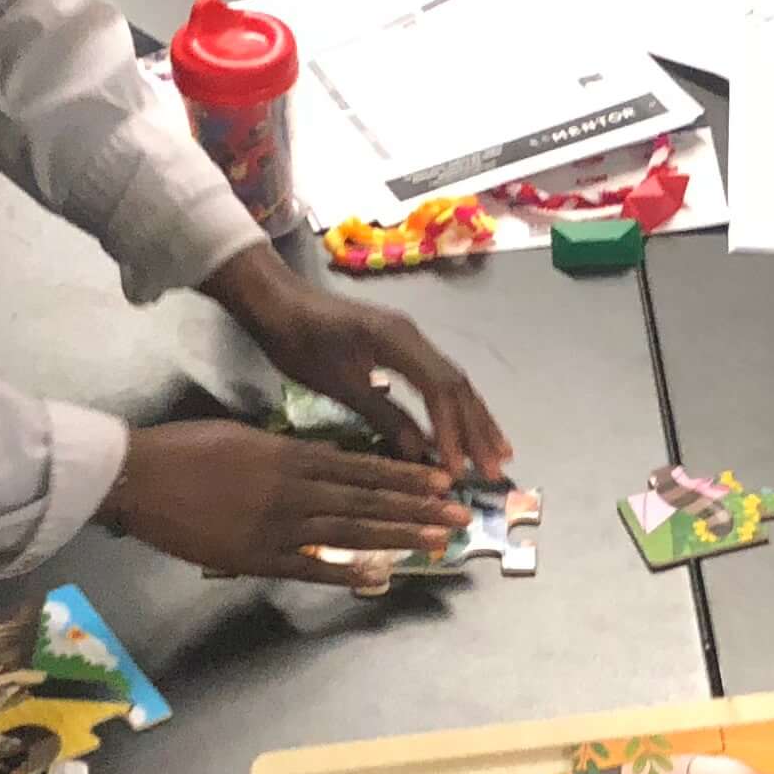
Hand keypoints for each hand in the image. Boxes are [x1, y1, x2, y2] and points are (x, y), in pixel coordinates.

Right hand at [106, 418, 467, 589]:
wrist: (139, 476)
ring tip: (438, 541)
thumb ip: (288, 455)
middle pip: (369, 500)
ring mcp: (279, 526)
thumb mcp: (245, 438)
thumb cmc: (186, 450)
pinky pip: (311, 567)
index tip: (441, 481)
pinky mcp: (257, 557)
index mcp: (293, 456)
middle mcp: (296, 490)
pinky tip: (380, 576)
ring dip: (399, 537)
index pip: (363, 468)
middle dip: (419, 508)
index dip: (406, 476)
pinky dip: (346, 573)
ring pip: (352, 532)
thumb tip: (323, 464)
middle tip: (460, 515)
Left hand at [208, 247, 511, 480]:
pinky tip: (462, 426)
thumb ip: (383, 414)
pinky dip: (454, 406)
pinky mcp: (401, 345)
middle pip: (457, 385)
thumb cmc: (300, 342)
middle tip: (496, 469)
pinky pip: (438, 378)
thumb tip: (421, 451)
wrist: (277, 302)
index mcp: (399, 341)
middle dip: (478, 429)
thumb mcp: (338, 384)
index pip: (440, 391)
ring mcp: (410, 339)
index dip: (453, 432)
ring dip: (474, 418)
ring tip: (497, 452)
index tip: (459, 470)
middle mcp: (414, 337)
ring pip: (452, 381)